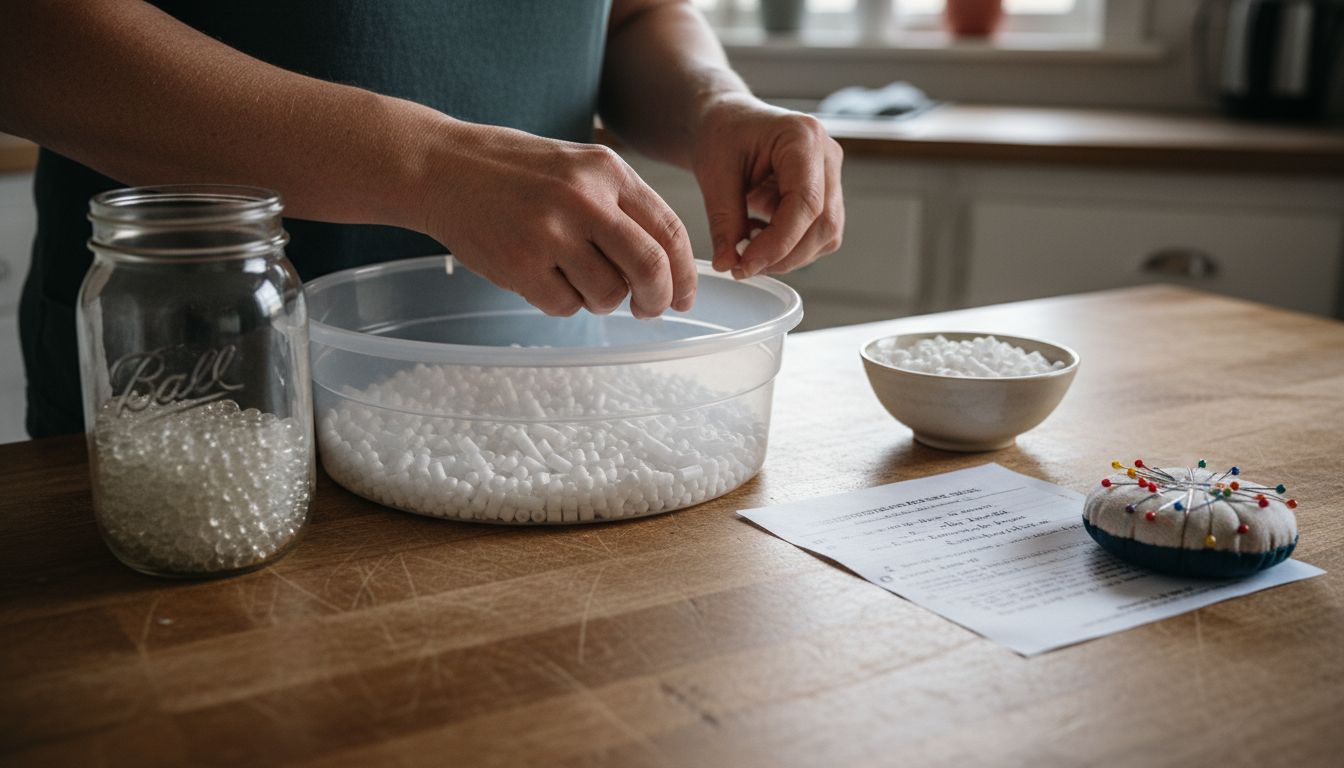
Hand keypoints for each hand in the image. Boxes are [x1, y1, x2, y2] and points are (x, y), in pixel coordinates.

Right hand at [421, 122, 695, 317]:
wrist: (440, 166)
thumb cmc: (513, 170)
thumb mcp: (577, 167)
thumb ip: (621, 207)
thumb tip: (666, 267)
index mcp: (607, 170)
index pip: (668, 231)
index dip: (685, 273)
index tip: (684, 296)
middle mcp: (583, 199)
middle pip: (649, 269)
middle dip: (657, 299)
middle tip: (649, 309)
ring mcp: (550, 233)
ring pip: (607, 294)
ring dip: (601, 300)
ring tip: (575, 278)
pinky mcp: (520, 265)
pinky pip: (564, 306)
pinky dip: (562, 303)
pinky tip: (542, 277)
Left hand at [692, 96, 844, 278]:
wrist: (727, 121)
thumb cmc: (722, 133)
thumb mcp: (714, 173)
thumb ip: (724, 220)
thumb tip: (728, 264)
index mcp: (803, 137)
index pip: (806, 203)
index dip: (779, 242)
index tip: (746, 264)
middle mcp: (827, 156)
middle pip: (824, 224)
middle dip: (784, 255)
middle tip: (742, 266)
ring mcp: (831, 176)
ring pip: (825, 235)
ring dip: (787, 255)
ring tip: (746, 247)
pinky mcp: (826, 196)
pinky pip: (817, 235)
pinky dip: (788, 247)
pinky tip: (759, 236)